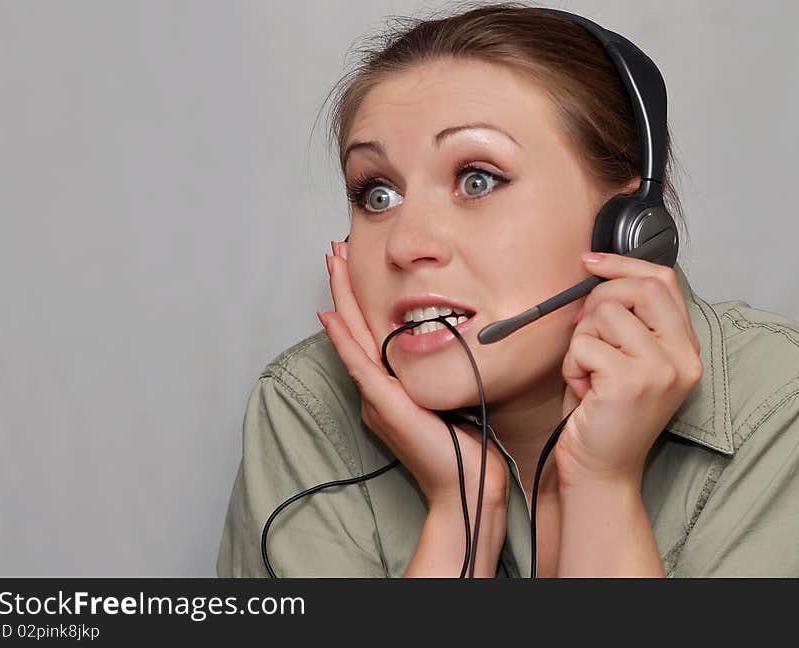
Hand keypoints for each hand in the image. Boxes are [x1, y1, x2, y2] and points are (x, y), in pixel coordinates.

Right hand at [319, 241, 510, 512]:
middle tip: (335, 253)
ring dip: (340, 300)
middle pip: (353, 328)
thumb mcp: (450, 399)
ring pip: (352, 338)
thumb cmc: (463, 448)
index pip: (370, 334)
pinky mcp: (385, 405)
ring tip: (333, 266)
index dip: (359, 300)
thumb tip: (447, 349)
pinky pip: (359, 365)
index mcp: (390, 388)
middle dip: (344, 288)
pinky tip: (331, 317)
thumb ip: (438, 376)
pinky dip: (343, 340)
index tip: (356, 268)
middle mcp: (377, 390)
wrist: (467, 483)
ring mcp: (377, 397)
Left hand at [556, 252, 702, 486]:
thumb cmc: (604, 414)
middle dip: (598, 301)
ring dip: (580, 342)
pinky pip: (585, 344)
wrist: (600, 470)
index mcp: (686, 348)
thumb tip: (596, 275)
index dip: (623, 264)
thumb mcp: (624, 359)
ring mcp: (661, 369)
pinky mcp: (630, 381)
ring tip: (587, 374)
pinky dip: (571, 365)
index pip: (664, 281)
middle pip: (639, 288)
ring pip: (605, 314)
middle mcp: (683, 357)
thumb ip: (626, 320)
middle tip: (586, 334)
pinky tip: (582, 390)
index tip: (591, 261)